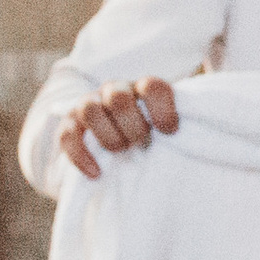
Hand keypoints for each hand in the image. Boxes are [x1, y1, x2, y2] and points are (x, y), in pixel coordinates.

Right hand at [60, 77, 177, 181]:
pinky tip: (96, 173)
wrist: (121, 144)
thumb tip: (192, 129)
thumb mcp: (166, 128)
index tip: (170, 131)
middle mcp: (114, 91)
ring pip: (90, 109)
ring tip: (122, 152)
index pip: (152, 87)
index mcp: (141, 88)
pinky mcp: (70, 125)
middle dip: (133, 126)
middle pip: (118, 97)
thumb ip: (177, 125)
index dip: (162, 108)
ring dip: (109, 136)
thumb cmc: (150, 135)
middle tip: (143, 145)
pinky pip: (67, 135)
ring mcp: (89, 105)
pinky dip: (81, 156)